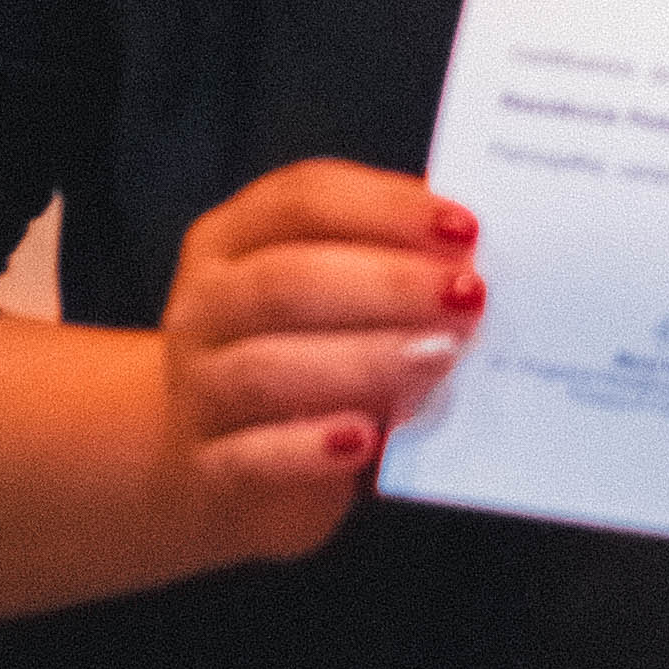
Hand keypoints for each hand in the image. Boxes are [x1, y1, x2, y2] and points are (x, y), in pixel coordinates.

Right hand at [154, 160, 486, 567]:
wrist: (228, 467)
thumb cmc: (306, 355)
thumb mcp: (337, 297)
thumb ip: (390, 262)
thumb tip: (472, 251)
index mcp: (234, 238)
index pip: (303, 201)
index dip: (386, 209)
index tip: (465, 229)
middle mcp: (203, 304)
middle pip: (287, 280)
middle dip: (387, 284)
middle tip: (467, 297)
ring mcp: (196, 387)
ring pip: (268, 367)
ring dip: (363, 360)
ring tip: (439, 358)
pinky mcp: (208, 466)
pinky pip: (252, 456)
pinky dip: (310, 448)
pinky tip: (367, 442)